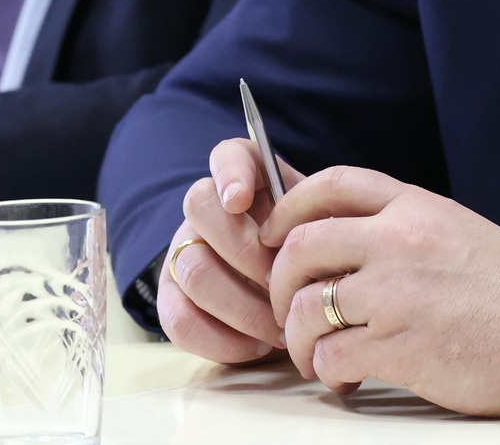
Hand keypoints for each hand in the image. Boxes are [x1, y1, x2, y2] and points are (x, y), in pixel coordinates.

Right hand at [155, 137, 305, 363]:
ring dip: (241, 305)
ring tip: (281, 325)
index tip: (241, 199)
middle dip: (245, 251)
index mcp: (247, 181)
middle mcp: (207, 210)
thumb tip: (317, 235)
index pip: (228, 155)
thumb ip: (318, 221)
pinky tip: (258, 344)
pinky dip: (223, 339)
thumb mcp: (325, 231)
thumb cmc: (315, 259)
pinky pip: (180, 321)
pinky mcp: (174, 301)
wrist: (299, 298)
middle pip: (200, 207)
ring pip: (193, 269)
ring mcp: (184, 253)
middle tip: (281, 283)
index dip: (230, 173)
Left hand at [263, 165, 499, 416]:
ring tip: (313, 354)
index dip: (289, 206)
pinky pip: (331, 355)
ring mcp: (394, 293)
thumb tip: (343, 240)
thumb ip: (399, 225)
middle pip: (302, 246)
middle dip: (280, 280)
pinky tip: (344, 378)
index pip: (332, 184)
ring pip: (305, 306)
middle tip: (287, 305)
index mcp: (412, 207)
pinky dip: (327, 371)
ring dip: (298, 336)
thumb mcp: (452, 228)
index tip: (275, 233)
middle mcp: (396, 241)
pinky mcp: (397, 346)